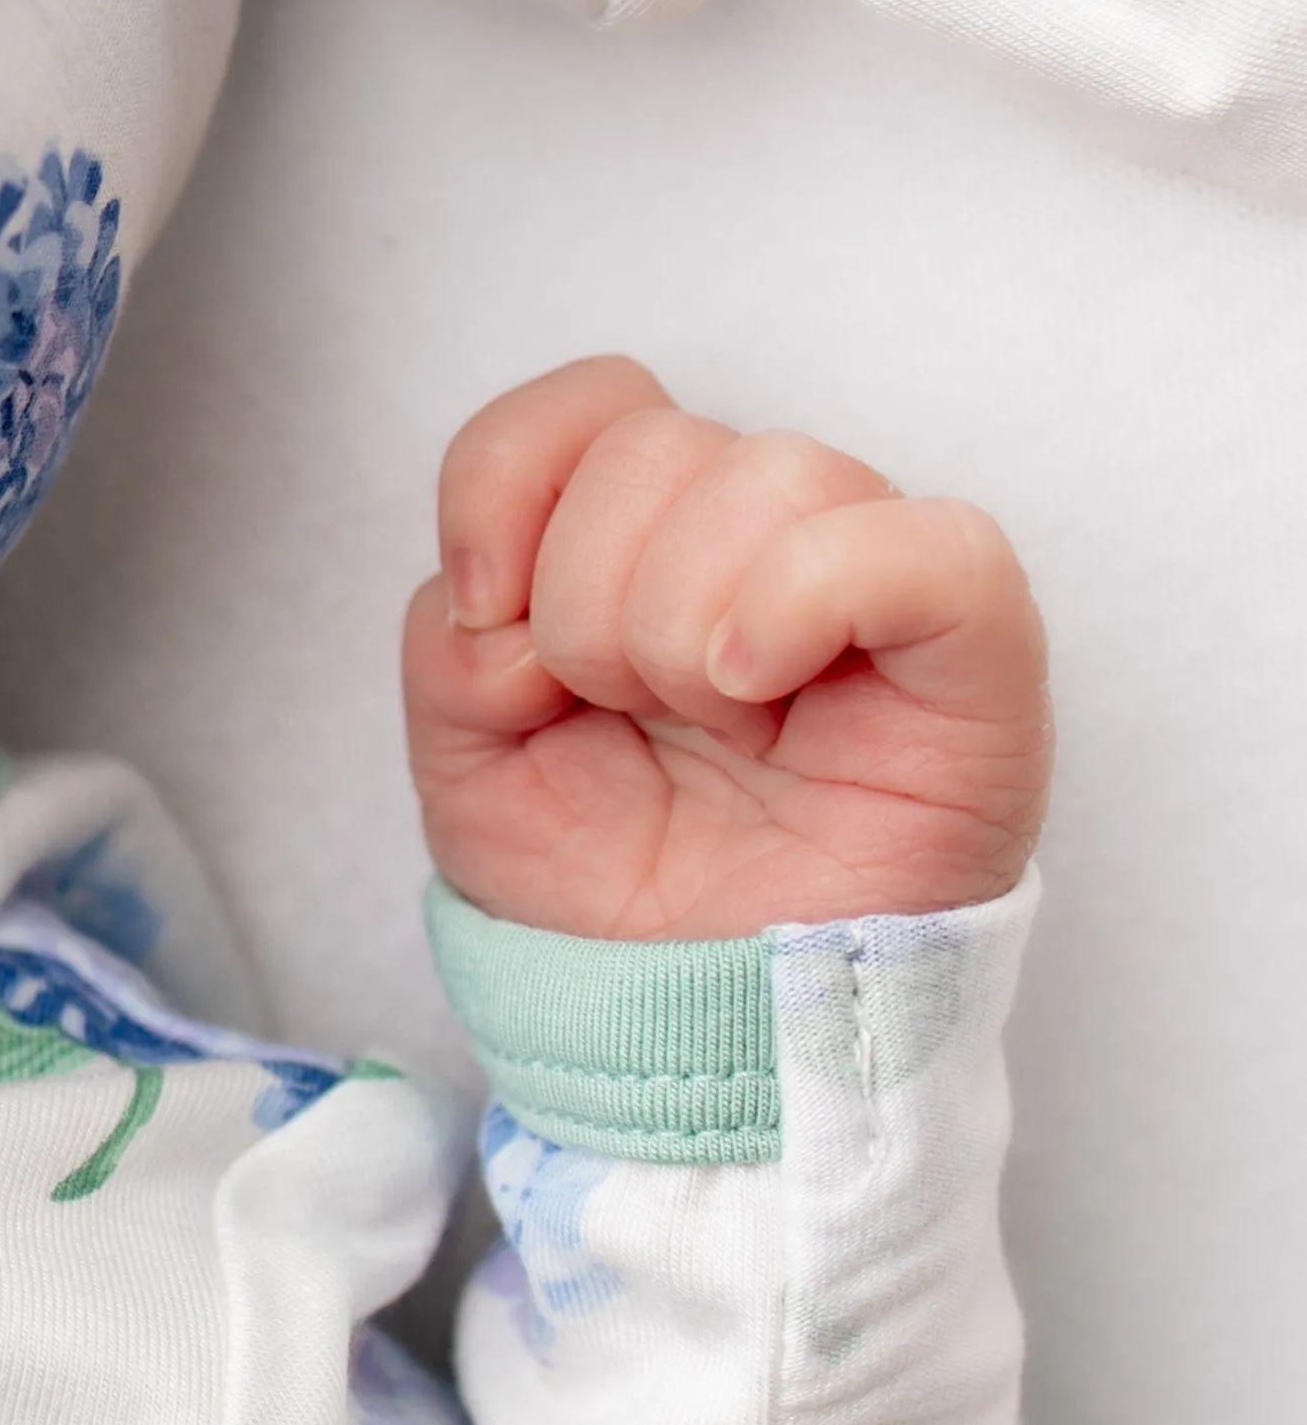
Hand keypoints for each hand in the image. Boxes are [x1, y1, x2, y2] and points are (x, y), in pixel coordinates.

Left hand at [404, 357, 1049, 939]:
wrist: (689, 1021)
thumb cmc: (604, 887)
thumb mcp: (463, 761)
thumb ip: (450, 643)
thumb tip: (508, 596)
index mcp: (644, 537)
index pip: (584, 403)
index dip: (505, 485)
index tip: (489, 613)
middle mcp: (762, 536)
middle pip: (654, 441)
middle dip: (587, 597)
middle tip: (623, 709)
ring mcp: (872, 583)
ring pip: (774, 470)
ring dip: (683, 620)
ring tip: (710, 722)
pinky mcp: (973, 652)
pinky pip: (928, 544)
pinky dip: (808, 596)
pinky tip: (755, 685)